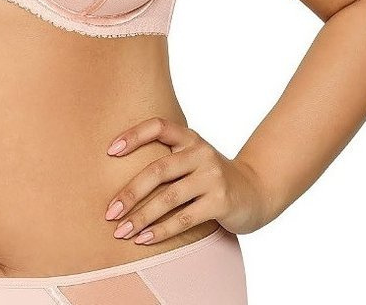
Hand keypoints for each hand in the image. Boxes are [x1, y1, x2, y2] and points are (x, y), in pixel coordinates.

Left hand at [103, 116, 269, 244]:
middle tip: (109, 212)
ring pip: (168, 198)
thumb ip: (166, 159)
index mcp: (190, 138)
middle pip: (158, 170)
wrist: (256, 192)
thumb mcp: (192, 159)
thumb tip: (116, 176)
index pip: (158, 126)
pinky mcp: (221, 201)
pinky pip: (185, 218)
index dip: (133, 135)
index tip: (109, 151)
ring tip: (121, 231)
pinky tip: (144, 239)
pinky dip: (161, 230)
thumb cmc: (211, 177)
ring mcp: (212, 176)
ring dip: (141, 217)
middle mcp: (201, 152)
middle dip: (130, 193)